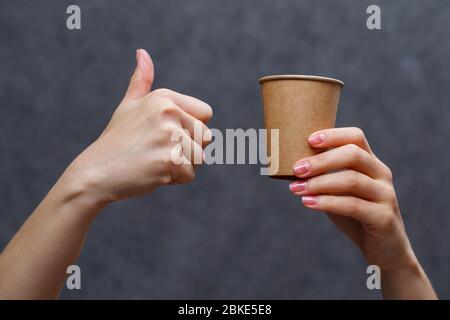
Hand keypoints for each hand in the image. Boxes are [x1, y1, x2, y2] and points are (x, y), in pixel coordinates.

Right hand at [70, 49, 211, 202]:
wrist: (96, 171)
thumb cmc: (117, 139)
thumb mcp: (129, 106)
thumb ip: (141, 81)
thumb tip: (142, 52)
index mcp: (164, 98)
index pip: (206, 114)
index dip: (191, 129)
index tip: (166, 133)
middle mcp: (169, 113)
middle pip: (206, 137)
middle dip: (188, 149)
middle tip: (157, 150)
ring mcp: (169, 136)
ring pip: (199, 158)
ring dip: (181, 165)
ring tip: (154, 161)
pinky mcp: (169, 160)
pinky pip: (189, 175)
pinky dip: (173, 180)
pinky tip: (151, 173)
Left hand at [289, 127, 414, 270]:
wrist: (385, 249)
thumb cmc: (356, 216)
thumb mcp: (339, 193)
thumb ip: (324, 178)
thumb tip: (291, 168)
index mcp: (371, 163)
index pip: (356, 137)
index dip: (333, 135)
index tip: (308, 140)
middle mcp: (381, 174)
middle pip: (353, 154)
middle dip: (321, 160)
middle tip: (296, 169)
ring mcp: (385, 194)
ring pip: (352, 180)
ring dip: (320, 183)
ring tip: (296, 188)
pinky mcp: (383, 217)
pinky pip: (353, 205)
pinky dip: (327, 202)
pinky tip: (308, 203)